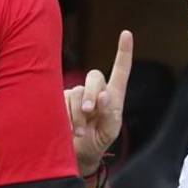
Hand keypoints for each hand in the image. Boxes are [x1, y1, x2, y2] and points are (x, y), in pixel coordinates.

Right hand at [65, 30, 132, 174]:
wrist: (77, 154)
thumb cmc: (97, 141)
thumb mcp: (109, 130)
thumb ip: (110, 113)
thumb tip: (104, 94)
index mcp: (113, 96)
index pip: (120, 71)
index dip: (123, 52)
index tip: (126, 34)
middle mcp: (95, 91)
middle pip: (95, 76)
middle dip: (92, 94)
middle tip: (90, 112)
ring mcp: (77, 94)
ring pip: (77, 92)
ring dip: (78, 113)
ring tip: (80, 131)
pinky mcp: (60, 99)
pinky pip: (63, 101)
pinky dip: (67, 116)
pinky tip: (69, 128)